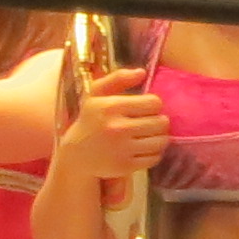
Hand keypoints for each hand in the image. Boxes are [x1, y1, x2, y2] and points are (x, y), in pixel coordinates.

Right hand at [62, 63, 169, 182]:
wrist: (76, 155)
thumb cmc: (91, 120)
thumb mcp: (97, 95)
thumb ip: (118, 78)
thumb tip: (142, 72)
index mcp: (111, 107)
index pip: (154, 103)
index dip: (153, 105)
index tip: (145, 109)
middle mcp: (117, 128)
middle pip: (161, 122)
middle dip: (159, 121)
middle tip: (150, 123)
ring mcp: (122, 149)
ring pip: (161, 141)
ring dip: (159, 137)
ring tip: (150, 135)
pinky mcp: (126, 166)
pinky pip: (155, 158)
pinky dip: (154, 153)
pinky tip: (144, 149)